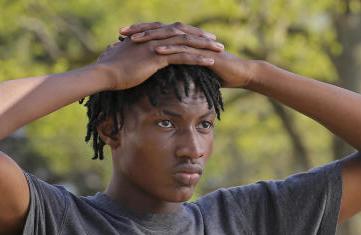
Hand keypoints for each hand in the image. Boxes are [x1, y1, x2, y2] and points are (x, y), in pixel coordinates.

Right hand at [97, 21, 223, 90]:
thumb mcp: (117, 58)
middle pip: (183, 33)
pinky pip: (183, 57)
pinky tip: (211, 62)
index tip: (199, 38)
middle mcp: (154, 38)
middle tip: (215, 40)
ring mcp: (156, 46)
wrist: (103, 74)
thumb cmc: (108, 70)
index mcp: (147, 37)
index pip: (171, 32)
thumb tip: (115, 52)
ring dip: (205, 46)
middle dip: (201, 36)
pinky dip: (198, 59)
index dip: (186, 34)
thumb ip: (122, 53)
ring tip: (220, 49)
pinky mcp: (158, 58)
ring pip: (186, 43)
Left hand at [120, 22, 254, 89]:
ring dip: (151, 38)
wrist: (239, 74)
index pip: (157, 34)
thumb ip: (177, 70)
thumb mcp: (191, 72)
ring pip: (169, 37)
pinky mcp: (202, 52)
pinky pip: (184, 49)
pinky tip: (157, 51)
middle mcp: (186, 38)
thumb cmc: (216, 74)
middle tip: (121, 32)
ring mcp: (195, 43)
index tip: (121, 37)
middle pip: (159, 30)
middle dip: (140, 30)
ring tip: (135, 40)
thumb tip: (159, 78)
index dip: (140, 33)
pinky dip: (170, 50)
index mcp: (181, 41)